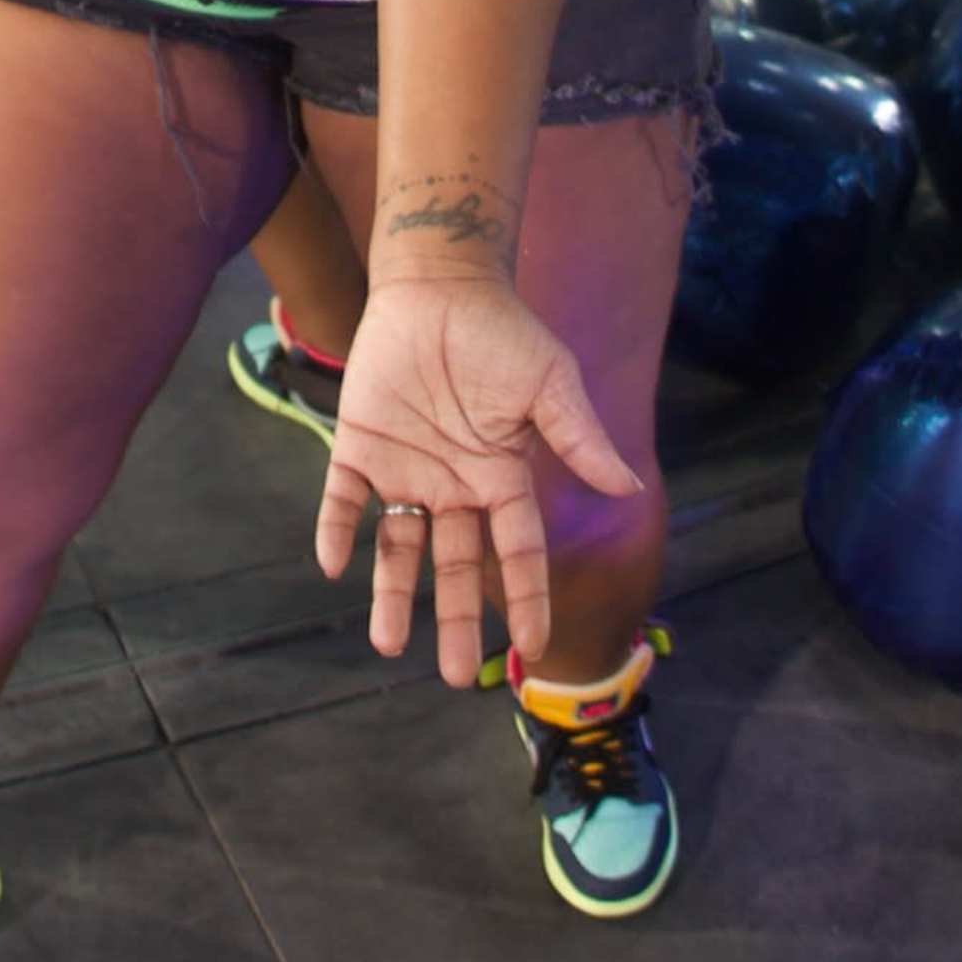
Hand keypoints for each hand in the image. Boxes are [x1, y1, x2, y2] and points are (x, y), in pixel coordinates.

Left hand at [313, 271, 640, 684]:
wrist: (440, 284)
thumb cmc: (502, 333)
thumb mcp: (550, 385)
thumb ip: (579, 438)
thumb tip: (627, 485)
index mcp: (500, 476)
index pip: (517, 551)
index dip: (526, 596)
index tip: (532, 646)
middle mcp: (453, 485)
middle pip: (457, 565)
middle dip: (456, 618)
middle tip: (456, 676)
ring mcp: (406, 468)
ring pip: (398, 546)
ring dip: (392, 593)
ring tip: (386, 644)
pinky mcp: (359, 445)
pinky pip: (345, 498)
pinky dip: (337, 529)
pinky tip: (333, 564)